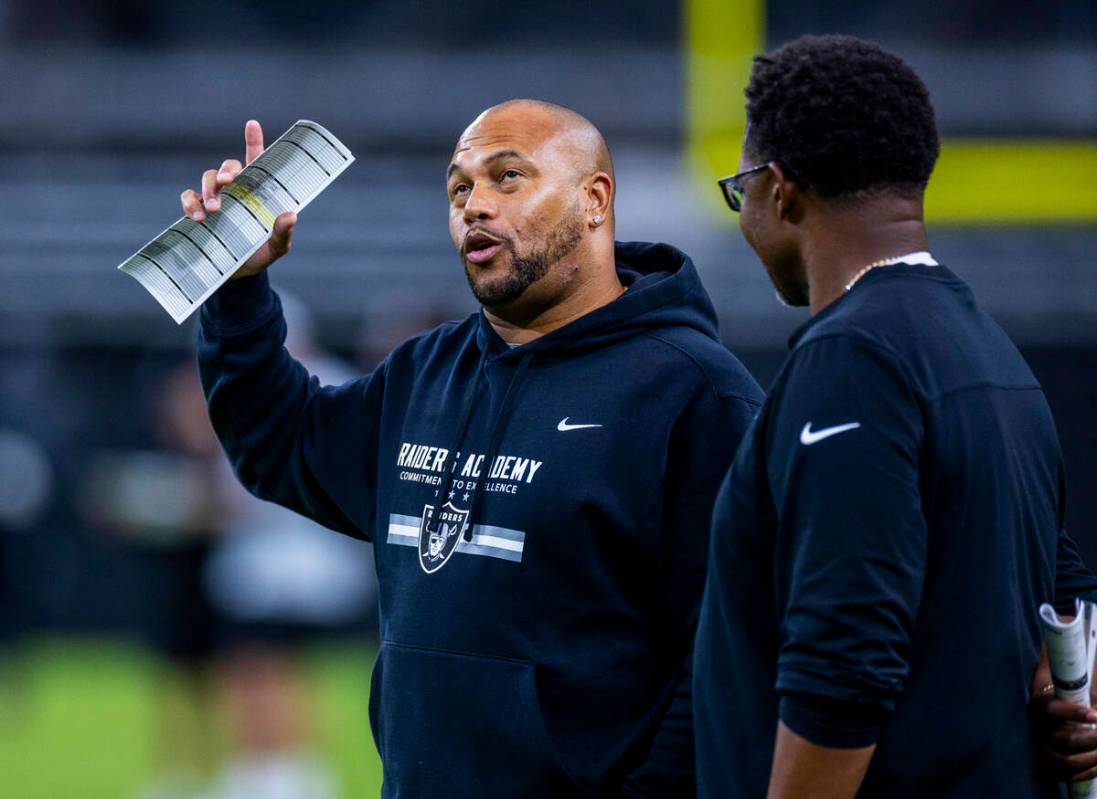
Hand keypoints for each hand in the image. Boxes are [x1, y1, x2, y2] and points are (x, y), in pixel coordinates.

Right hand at [179, 120, 296, 278]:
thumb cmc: (261, 255)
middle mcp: (236, 192)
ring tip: (213, 209)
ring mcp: (216, 201)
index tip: (252, 124)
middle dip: (226, 171)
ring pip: (208, 179)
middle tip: (229, 182)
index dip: (254, 141)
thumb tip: (291, 216)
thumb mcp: (277, 247)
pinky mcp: (199, 213)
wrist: (239, 277)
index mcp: (258, 193)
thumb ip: (283, 232)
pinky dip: (190, 203)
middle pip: (228, 168)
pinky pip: (188, 198)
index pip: (256, 162)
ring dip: (209, 189)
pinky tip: (197, 217)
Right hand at [1030, 644, 1096, 781]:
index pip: (1049, 710)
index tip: (1095, 714)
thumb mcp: (1071, 660)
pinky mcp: (1048, 758)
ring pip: (1065, 761)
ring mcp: (1041, 741)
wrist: (1059, 691)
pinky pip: (1064, 774)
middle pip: (1061, 741)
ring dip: (1092, 759)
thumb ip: (1071, 648)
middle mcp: (1035, 722)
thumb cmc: (1071, 672)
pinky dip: (1086, 772)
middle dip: (1091, 741)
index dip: (1071, 715)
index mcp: (1039, 696)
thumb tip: (1068, 623)